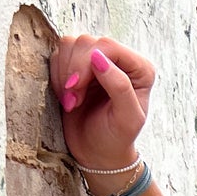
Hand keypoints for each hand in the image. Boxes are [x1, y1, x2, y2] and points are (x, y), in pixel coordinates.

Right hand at [48, 33, 154, 170]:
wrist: (97, 153)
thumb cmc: (116, 139)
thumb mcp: (126, 120)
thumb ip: (119, 87)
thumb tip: (98, 57)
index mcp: (140, 69)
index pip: (108, 46)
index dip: (86, 63)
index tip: (75, 89)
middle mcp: (120, 60)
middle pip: (86, 42)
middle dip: (74, 72)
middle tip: (74, 101)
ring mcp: (97, 60)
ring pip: (70, 45)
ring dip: (64, 74)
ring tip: (72, 101)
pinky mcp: (78, 65)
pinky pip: (58, 54)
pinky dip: (56, 75)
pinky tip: (66, 96)